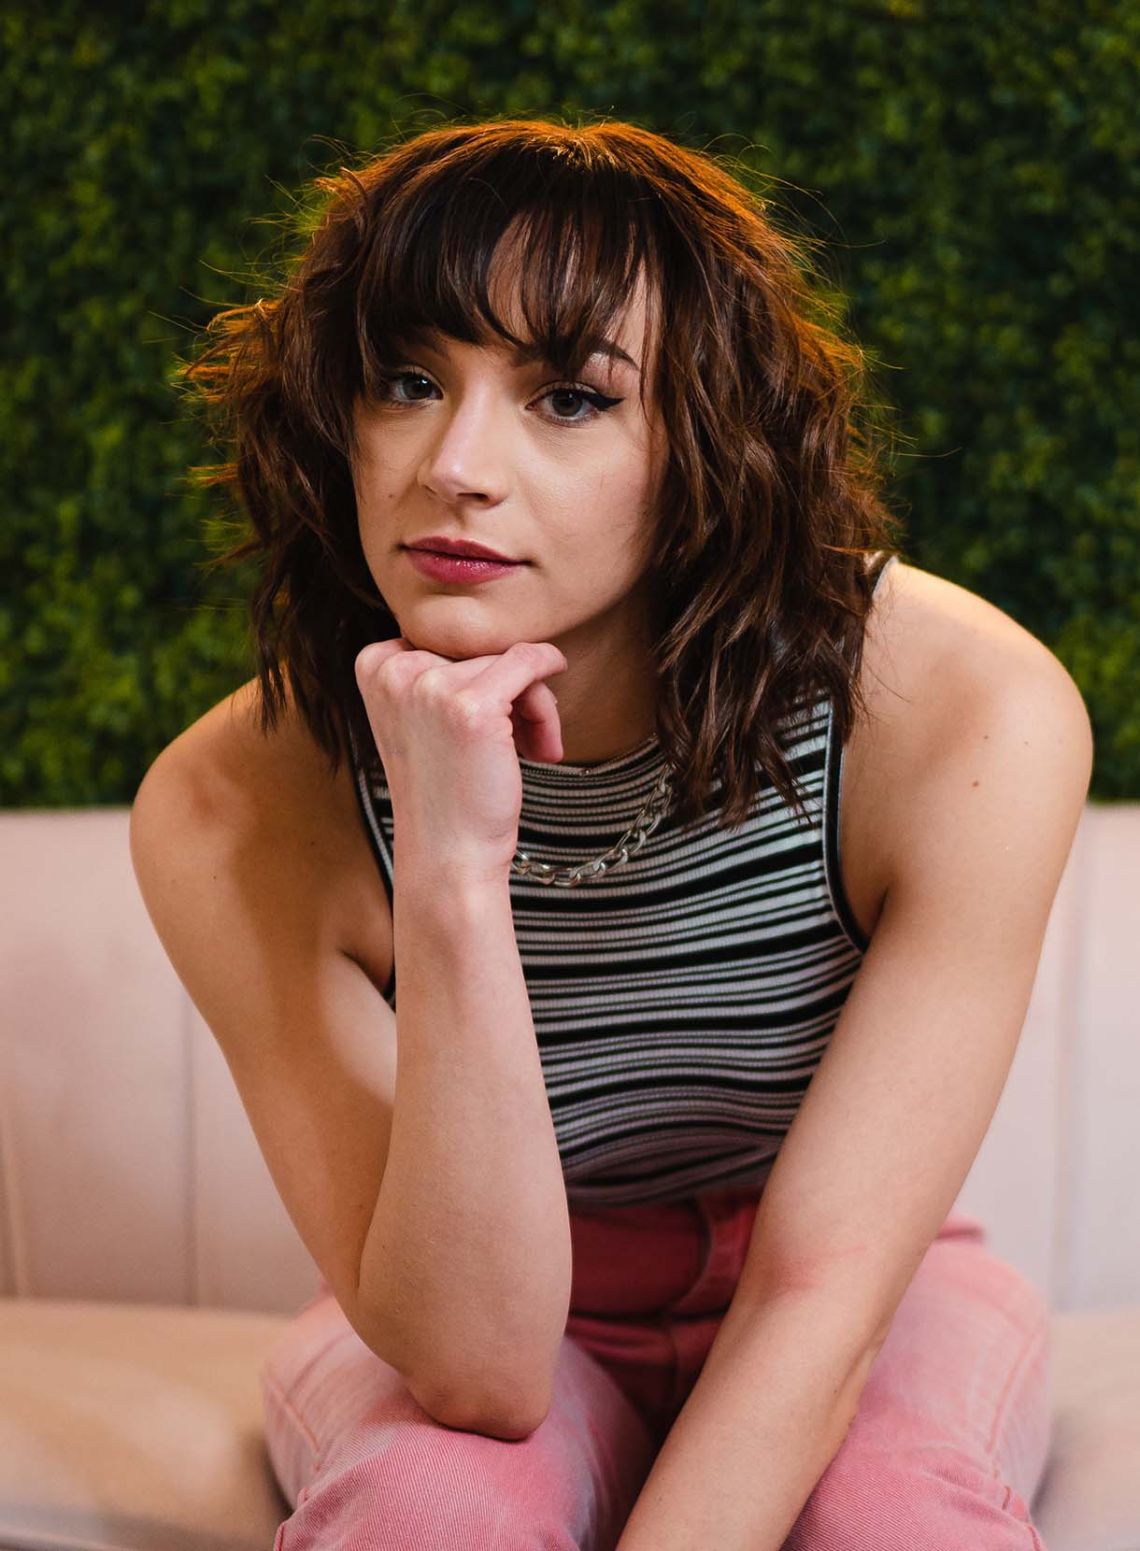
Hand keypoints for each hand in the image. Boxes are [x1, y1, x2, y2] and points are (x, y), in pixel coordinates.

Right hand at [354, 637, 569, 884]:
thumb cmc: (445, 790)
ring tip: (530, 749)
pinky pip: (529, 662)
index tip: (487, 717)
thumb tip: (505, 632)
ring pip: (507, 659)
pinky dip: (550, 676)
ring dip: (532, 702)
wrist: (448, 853)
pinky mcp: (471, 706)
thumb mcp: (421, 720)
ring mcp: (431, 686)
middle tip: (518, 739)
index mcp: (374, 666)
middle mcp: (395, 670)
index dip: (476, 675)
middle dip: (508, 689)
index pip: (447, 639)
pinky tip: (551, 725)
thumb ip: (437, 671)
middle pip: (478, 647)